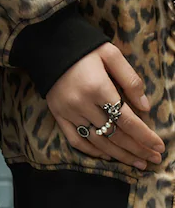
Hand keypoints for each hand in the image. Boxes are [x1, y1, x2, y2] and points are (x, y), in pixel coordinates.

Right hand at [46, 43, 164, 169]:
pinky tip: (108, 155)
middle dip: (138, 149)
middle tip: (154, 159)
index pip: (126, 119)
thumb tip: (144, 106)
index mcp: (97, 87)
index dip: (145, 136)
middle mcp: (82, 103)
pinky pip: (76, 140)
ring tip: (138, 163)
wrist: (49, 44)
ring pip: (98, 141)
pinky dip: (93, 151)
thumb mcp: (110, 53)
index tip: (159, 146)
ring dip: (120, 155)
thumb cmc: (83, 48)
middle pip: (114, 134)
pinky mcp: (57, 114)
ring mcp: (68, 111)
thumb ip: (129, 79)